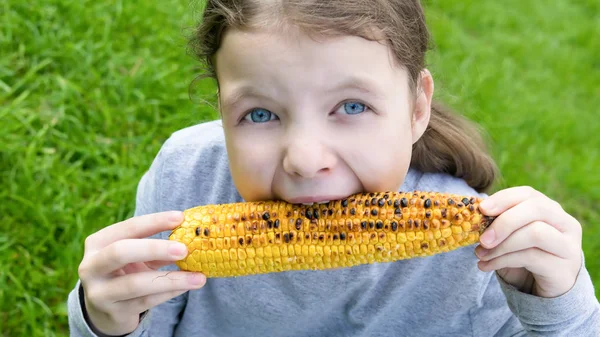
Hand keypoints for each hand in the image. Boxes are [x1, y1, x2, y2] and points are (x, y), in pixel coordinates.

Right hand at [77, 211, 205, 335]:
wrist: (104, 309)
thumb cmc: (125, 272)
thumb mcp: (136, 256)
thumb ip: (156, 247)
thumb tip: (191, 236)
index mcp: (97, 243)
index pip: (127, 228)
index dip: (154, 221)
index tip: (180, 218)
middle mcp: (91, 266)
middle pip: (121, 252)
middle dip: (154, 248)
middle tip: (184, 249)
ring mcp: (99, 292)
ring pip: (136, 283)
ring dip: (172, 279)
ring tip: (199, 277)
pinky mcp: (113, 312)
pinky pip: (146, 301)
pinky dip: (170, 293)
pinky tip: (187, 286)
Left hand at [474, 186, 582, 297]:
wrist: (540, 290)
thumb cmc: (521, 258)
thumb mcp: (509, 237)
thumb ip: (496, 224)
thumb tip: (473, 215)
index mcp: (551, 210)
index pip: (528, 194)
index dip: (504, 199)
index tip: (482, 209)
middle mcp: (565, 224)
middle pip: (536, 209)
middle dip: (504, 222)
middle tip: (482, 238)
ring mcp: (568, 246)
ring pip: (535, 233)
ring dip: (501, 245)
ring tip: (480, 255)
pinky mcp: (564, 269)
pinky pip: (531, 258)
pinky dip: (502, 261)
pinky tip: (485, 266)